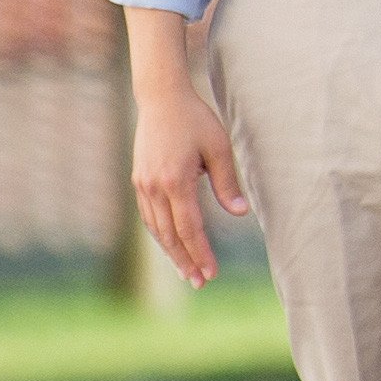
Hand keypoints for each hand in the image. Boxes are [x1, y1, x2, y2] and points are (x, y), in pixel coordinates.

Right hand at [131, 78, 246, 287]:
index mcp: (176, 181)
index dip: (201, 253)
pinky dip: (161, 234)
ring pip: (157, 228)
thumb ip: (227, 182)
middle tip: (200, 283)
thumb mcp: (218, 147)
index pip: (189, 228)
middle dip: (186, 260)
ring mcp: (143, 184)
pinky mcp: (139, 180)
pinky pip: (149, 216)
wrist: (161, 98)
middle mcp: (154, 187)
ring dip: (171, 252)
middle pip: (170, 235)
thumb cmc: (196, 120)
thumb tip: (241, 213)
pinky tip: (171, 244)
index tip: (211, 273)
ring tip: (187, 272)